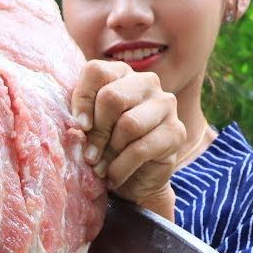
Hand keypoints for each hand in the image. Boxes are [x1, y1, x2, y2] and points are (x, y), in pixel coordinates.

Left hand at [70, 60, 186, 218]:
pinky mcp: (177, 132)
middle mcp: (146, 83)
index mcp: (120, 74)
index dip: (82, 100)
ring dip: (108, 152)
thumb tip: (76, 126)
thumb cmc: (103, 148)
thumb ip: (79, 120)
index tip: (78, 127)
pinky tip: (113, 176)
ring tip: (99, 168)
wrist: (132, 180)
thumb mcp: (86, 130)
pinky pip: (141, 149)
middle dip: (95, 131)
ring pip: (128, 124)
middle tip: (88, 155)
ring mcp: (165, 105)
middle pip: (112, 97)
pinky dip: (120, 167)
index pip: (96, 71)